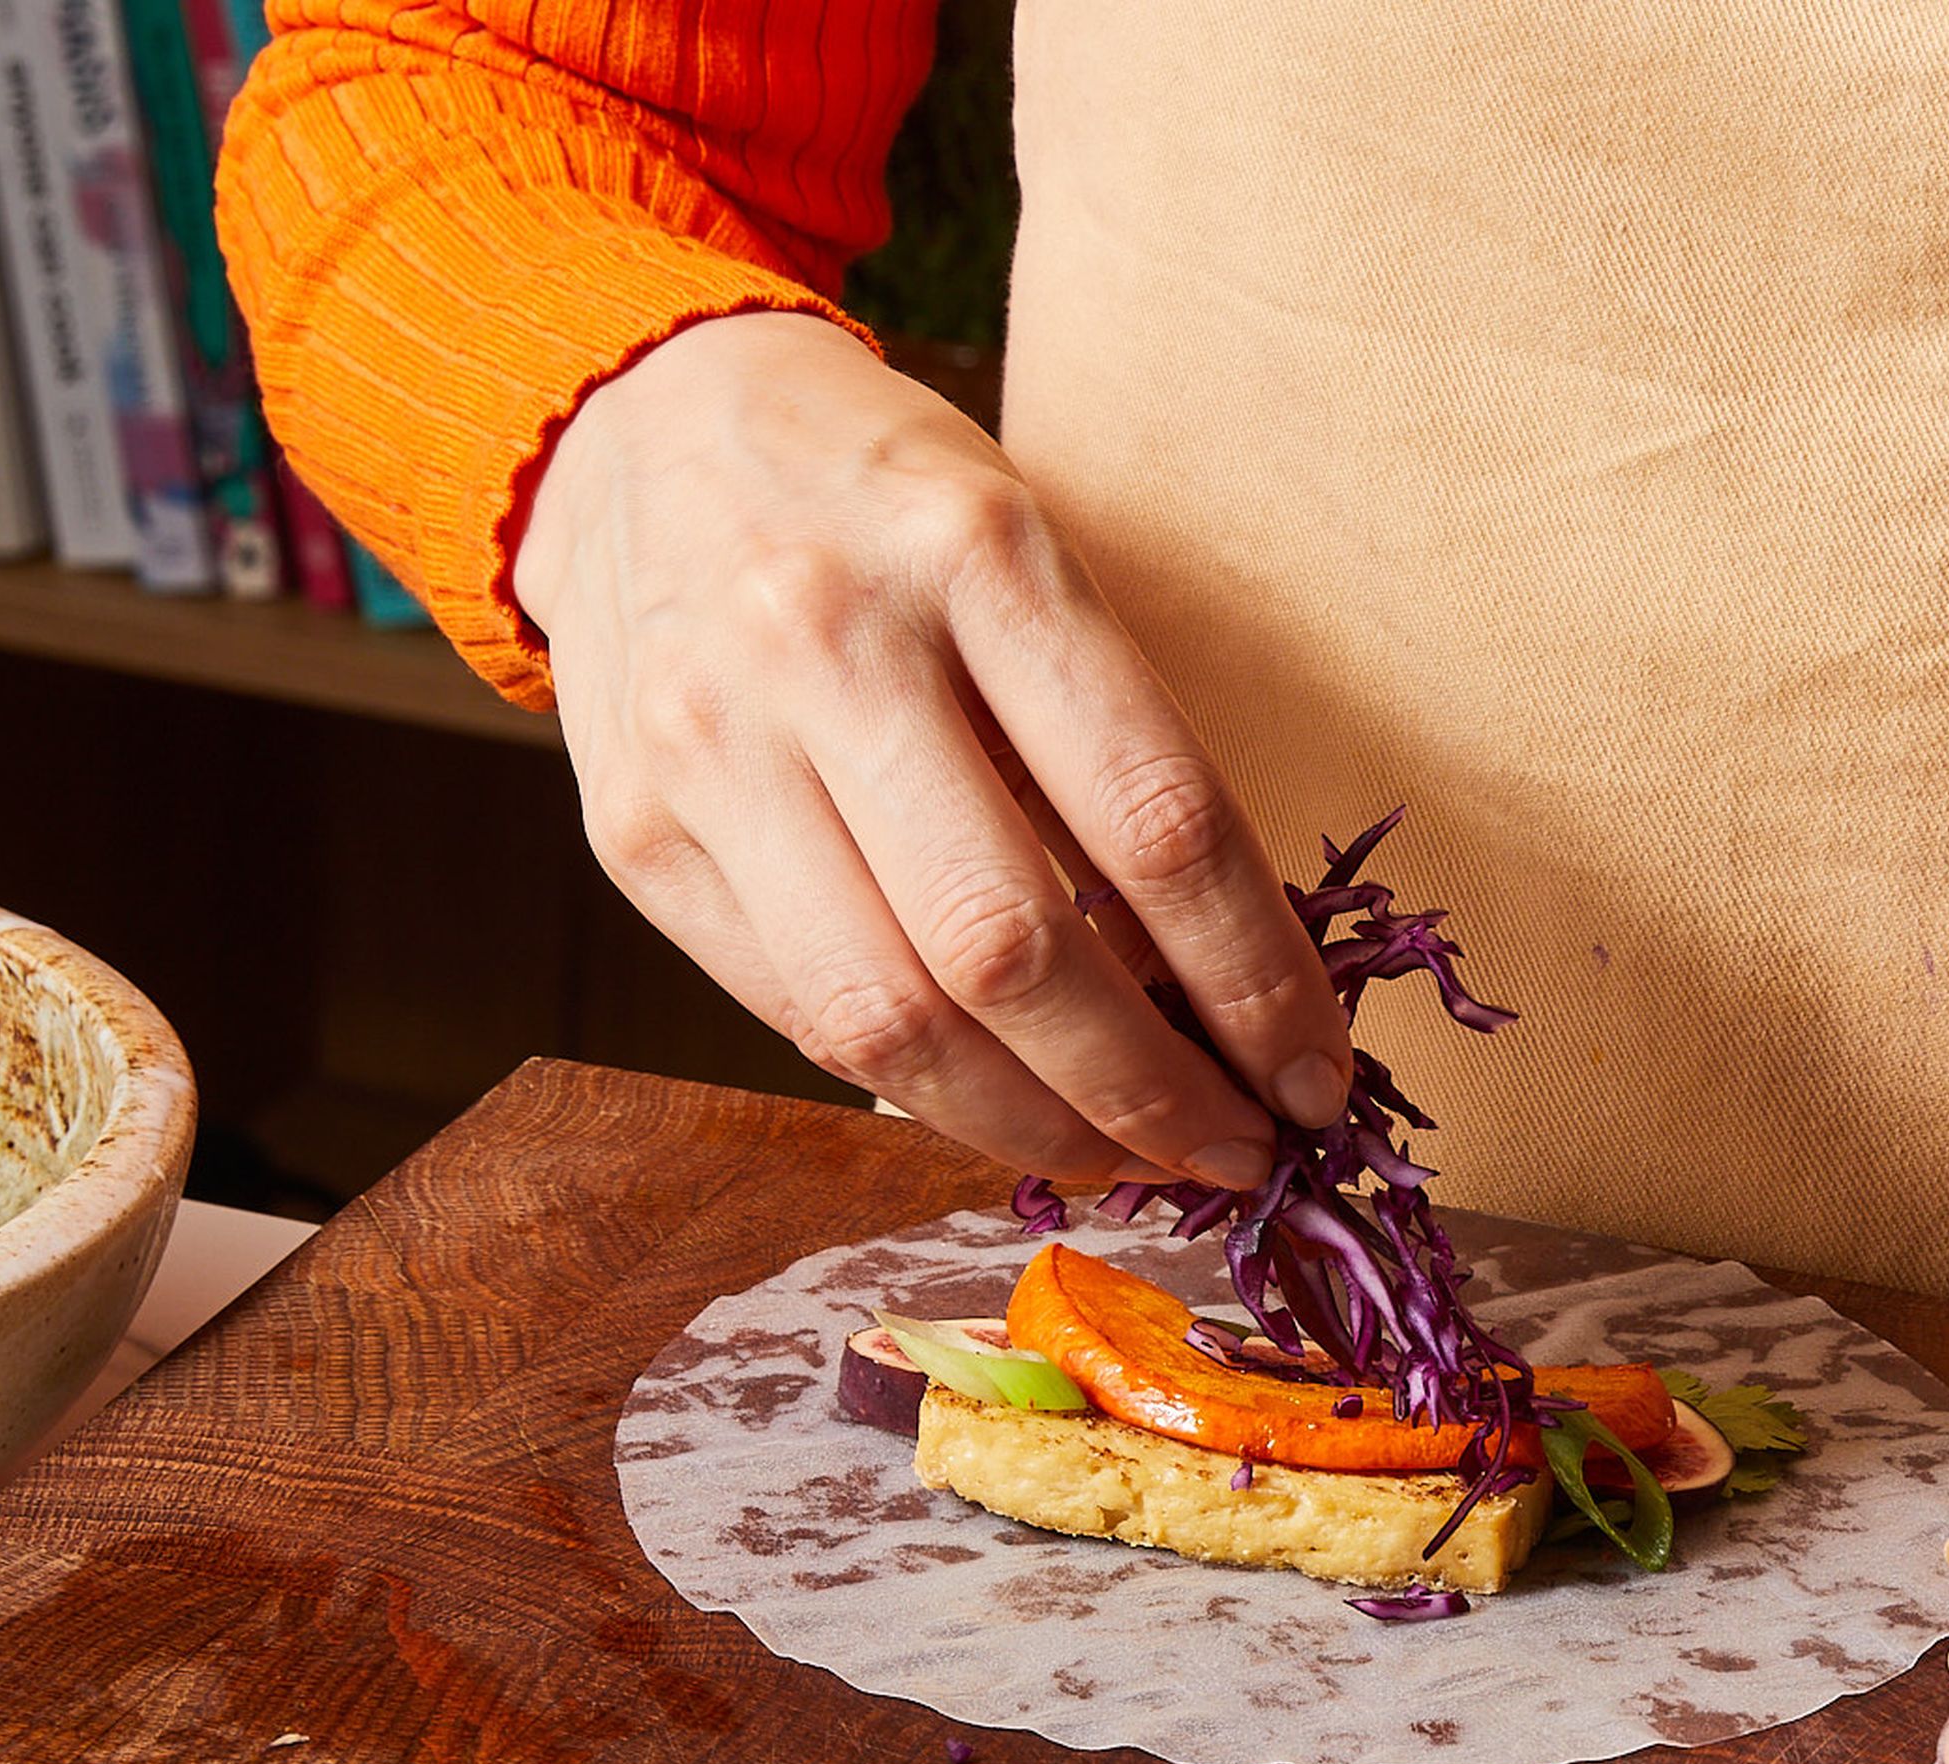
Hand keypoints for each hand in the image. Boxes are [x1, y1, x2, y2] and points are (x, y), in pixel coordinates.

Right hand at [515, 312, 1354, 1185]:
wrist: (643, 422)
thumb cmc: (888, 507)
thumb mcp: (1029, 557)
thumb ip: (1111, 749)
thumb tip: (1224, 992)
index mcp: (977, 550)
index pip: (1156, 819)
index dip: (1256, 982)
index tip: (1315, 1078)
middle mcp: (827, 644)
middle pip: (1014, 950)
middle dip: (1151, 1091)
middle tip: (1236, 1155)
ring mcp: (711, 747)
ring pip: (891, 1019)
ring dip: (1034, 1126)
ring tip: (1125, 1157)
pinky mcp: (633, 832)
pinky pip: (797, 1013)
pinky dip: (919, 1085)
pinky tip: (999, 1102)